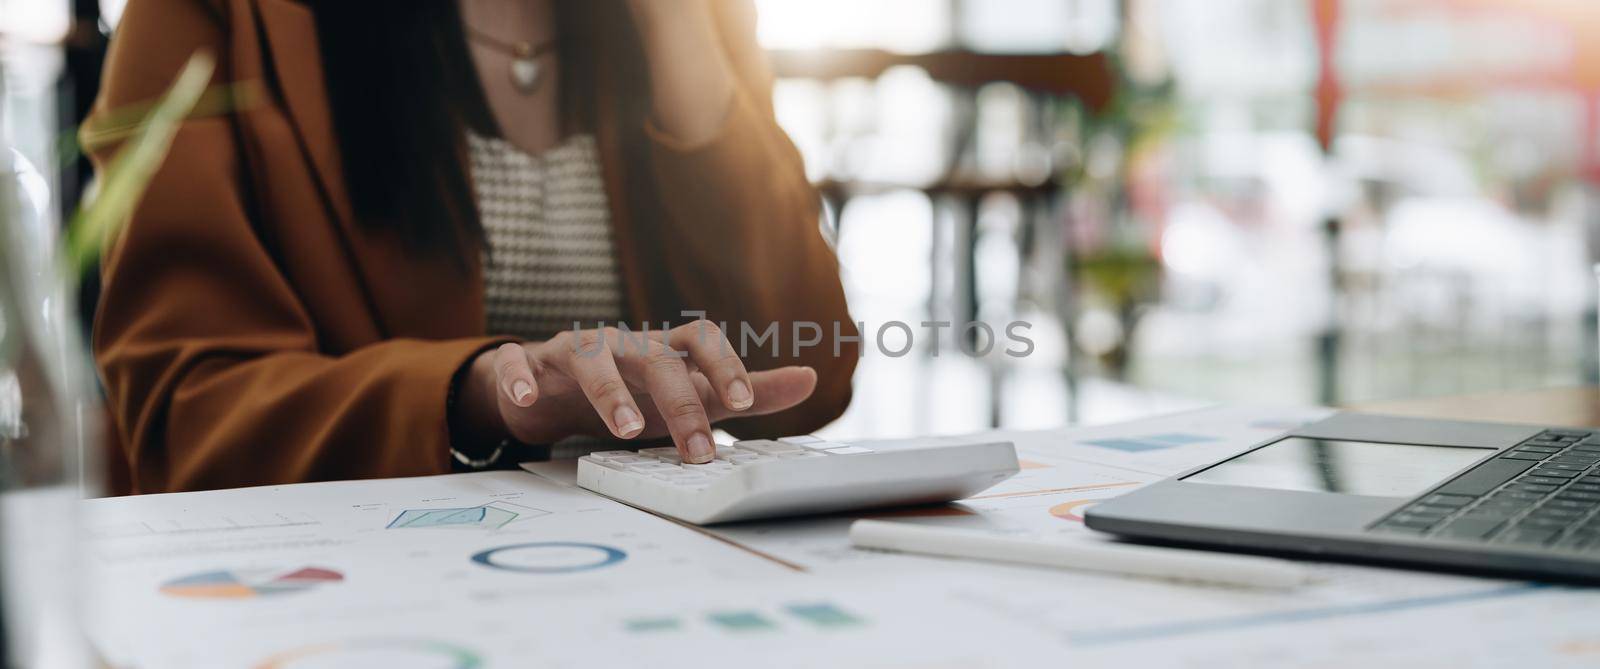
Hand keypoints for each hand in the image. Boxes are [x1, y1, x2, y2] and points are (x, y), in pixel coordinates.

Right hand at [459, 321, 816, 462]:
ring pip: (591, 358)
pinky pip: (521, 364)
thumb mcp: (691, 393)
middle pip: (654, 357)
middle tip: (697, 448)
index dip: (723, 364)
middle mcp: (623, 343)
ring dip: (609, 392)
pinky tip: (524, 400)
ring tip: (626, 431)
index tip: (742, 402)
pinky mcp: (532, 366)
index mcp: (663, 349)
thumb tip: (808, 379)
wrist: (553, 389)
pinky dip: (520, 378)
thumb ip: (747, 391)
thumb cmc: (633, 391)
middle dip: (679, 401)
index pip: (700, 340)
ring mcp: (575, 351)